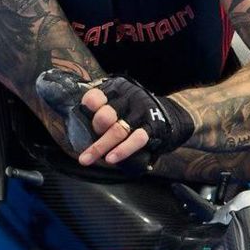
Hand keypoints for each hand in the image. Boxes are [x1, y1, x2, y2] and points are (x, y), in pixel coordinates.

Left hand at [34, 70, 194, 167]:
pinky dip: (122, 150)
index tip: (82, 116)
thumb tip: (75, 123)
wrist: (174, 115)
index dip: (88, 106)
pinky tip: (111, 159)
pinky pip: (136, 140)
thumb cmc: (137, 113)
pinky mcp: (153, 127)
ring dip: (100, 147)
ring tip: (87, 159)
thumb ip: (102, 108)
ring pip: (117, 131)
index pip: (96, 95)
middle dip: (94, 131)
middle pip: (104, 115)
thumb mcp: (121, 101)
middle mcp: (128, 99)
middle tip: (86, 146)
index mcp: (117, 90)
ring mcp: (141, 113)